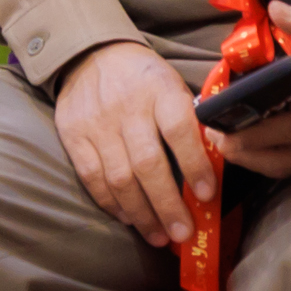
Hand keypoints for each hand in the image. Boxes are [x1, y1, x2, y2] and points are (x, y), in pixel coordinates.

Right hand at [53, 40, 217, 247]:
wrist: (91, 54)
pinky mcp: (74, 136)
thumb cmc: (144, 78)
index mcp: (160, 90)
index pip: (179, 130)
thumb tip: (216, 164)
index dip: (194, 165)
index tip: (207, 195)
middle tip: (183, 233)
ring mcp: (98, 124)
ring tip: (159, 236)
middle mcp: (128, 107)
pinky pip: (93, 178)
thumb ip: (190, 120)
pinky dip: (111, 204)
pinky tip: (128, 218)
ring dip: (141, 214)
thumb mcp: (173, 84)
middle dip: (167, 205)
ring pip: (119, 178)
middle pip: (148, 164)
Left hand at [209, 2, 290, 177]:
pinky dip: (283, 160)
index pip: (288, 128)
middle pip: (285, 156)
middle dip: (246, 153)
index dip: (251, 134)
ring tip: (233, 147)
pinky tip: (266, 149)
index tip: (220, 131)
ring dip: (261, 160)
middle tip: (214, 142)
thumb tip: (275, 10)